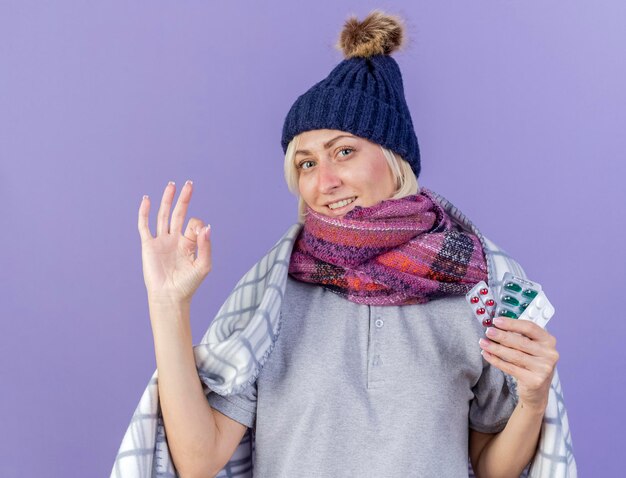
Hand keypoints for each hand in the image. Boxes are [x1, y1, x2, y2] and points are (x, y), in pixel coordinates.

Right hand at [137, 180, 211, 304]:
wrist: (169, 296)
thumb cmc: (188, 284)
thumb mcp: (203, 265)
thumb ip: (205, 246)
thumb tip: (206, 227)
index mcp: (189, 243)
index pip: (193, 224)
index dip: (196, 225)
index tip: (198, 234)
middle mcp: (175, 239)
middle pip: (178, 213)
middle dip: (184, 199)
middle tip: (189, 184)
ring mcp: (161, 241)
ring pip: (163, 215)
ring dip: (167, 200)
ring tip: (172, 185)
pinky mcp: (148, 245)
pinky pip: (144, 226)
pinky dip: (144, 212)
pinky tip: (147, 199)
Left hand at [478, 317, 558, 412]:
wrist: (537, 392)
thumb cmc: (531, 364)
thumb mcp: (532, 348)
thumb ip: (520, 336)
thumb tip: (497, 325)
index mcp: (549, 341)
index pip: (530, 327)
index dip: (512, 323)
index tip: (496, 321)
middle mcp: (550, 354)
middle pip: (521, 341)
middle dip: (501, 336)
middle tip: (488, 332)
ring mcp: (544, 368)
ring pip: (514, 355)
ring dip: (496, 348)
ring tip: (483, 342)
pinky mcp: (534, 380)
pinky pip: (510, 368)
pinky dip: (496, 360)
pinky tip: (486, 354)